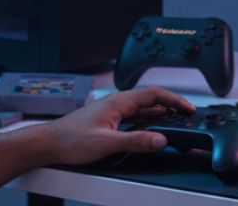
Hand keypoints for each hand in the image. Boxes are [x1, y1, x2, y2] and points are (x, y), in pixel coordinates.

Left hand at [41, 86, 195, 165]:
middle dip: (170, 106)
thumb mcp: (107, 142)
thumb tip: (160, 139)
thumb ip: (135, 140)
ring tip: (175, 120)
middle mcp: (116, 102)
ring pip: (142, 108)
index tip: (188, 108)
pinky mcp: (108, 120)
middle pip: (150, 99)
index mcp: (118, 101)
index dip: (174, 100)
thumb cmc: (71, 139)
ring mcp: (112, 111)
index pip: (154, 94)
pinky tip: (150, 129)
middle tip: (186, 115)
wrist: (50, 143)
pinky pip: (134, 117)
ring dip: (159, 113)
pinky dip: (147, 121)